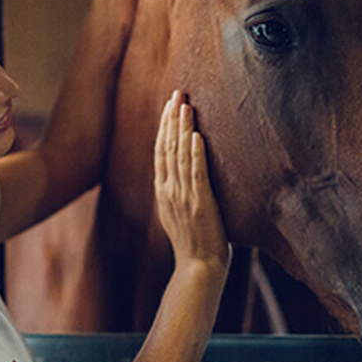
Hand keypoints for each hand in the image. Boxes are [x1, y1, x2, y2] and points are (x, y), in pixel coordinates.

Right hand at [154, 91, 230, 271]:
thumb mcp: (178, 213)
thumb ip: (178, 192)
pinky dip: (195, 154)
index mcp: (163, 191)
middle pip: (167, 147)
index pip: (161, 151)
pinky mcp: (200, 203)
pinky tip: (196, 136)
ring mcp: (183, 196)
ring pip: (179, 155)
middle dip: (171, 118)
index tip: (169, 105)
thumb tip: (181, 175)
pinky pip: (196, 174)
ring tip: (185, 105)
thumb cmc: (193, 243)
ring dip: (182, 128)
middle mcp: (169, 190)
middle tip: (177, 93)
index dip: (165, 127)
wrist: (198, 268)